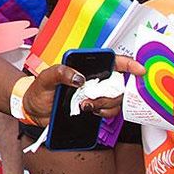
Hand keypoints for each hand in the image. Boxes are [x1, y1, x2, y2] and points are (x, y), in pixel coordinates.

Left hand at [23, 55, 144, 122]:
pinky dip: (104, 113)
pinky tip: (90, 112)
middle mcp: (94, 79)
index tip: (140, 70)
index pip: (112, 61)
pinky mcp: (95, 107)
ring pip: (116, 99)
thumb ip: (60, 73)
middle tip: (90, 100)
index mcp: (85, 67)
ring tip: (84, 106)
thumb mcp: (45, 79)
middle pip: (118, 84)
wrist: (34, 111)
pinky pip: (110, 111)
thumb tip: (79, 78)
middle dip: (110, 94)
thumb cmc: (38, 90)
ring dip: (104, 105)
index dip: (129, 64)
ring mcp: (96, 93)